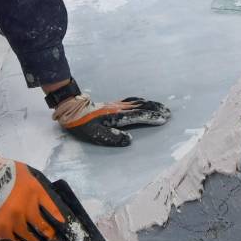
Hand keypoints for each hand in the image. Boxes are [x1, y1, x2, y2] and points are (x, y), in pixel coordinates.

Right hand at [0, 145, 85, 240]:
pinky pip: (11, 238)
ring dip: (32, 239)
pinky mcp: (0, 229)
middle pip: (43, 227)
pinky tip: (15, 238)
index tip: (63, 223)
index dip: (59, 217)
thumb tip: (37, 191)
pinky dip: (14, 238)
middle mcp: (27, 209)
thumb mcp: (24, 172)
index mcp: (35, 192)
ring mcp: (14, 221)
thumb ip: (32, 182)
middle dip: (49, 234)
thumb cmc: (2, 170)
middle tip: (51, 237)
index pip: (52, 208)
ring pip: (27, 236)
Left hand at [52, 94, 170, 145]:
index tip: (164, 118)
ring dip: (150, 105)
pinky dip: (141, 101)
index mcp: (117, 116)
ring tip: (160, 107)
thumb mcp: (95, 134)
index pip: (138, 116)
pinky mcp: (113, 104)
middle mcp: (119, 109)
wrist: (71, 109)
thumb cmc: (82, 124)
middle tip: (168, 112)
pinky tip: (143, 102)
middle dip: (155, 110)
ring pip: (137, 103)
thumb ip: (112, 138)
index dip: (151, 118)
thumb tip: (130, 140)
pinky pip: (131, 101)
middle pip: (141, 107)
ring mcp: (116, 105)